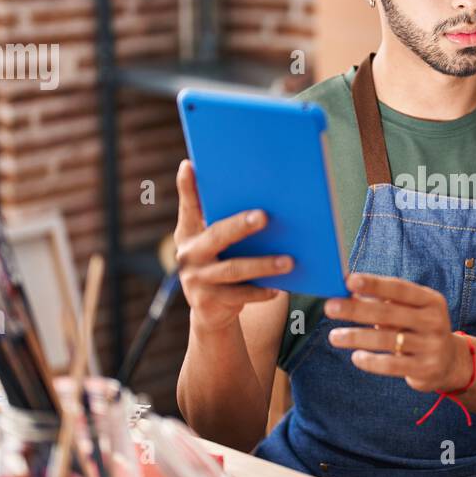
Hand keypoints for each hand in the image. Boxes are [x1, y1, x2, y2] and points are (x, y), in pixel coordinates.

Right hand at [174, 159, 292, 333]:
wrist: (210, 311)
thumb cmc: (220, 265)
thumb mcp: (214, 244)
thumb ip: (223, 221)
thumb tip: (255, 197)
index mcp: (190, 233)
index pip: (189, 207)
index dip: (187, 187)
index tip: (189, 165)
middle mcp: (189, 254)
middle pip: (217, 236)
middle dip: (241, 226)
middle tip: (264, 216)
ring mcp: (197, 279)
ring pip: (234, 269)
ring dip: (263, 265)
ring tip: (289, 261)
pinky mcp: (208, 302)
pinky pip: (239, 295)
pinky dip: (261, 291)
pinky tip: (279, 288)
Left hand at [324, 273, 471, 393]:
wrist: (449, 361)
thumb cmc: (418, 329)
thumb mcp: (409, 311)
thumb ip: (383, 301)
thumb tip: (348, 290)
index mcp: (430, 300)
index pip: (399, 288)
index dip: (374, 284)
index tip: (349, 280)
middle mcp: (433, 321)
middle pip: (388, 312)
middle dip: (356, 309)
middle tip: (330, 307)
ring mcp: (431, 346)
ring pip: (386, 339)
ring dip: (356, 337)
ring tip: (334, 337)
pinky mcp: (425, 368)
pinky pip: (392, 364)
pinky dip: (371, 361)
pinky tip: (356, 357)